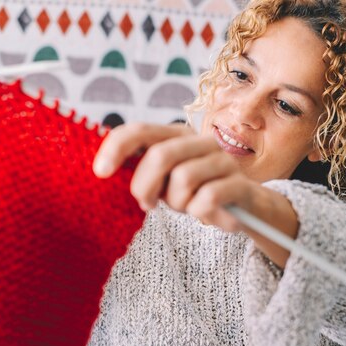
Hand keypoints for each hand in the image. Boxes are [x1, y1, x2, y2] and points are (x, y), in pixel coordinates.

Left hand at [93, 122, 258, 232]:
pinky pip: (206, 199)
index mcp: (177, 135)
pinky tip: (206, 214)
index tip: (99, 172)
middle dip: (145, 186)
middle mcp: (200, 142)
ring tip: (187, 206)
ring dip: (178, 203)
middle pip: (160, 156)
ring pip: (183, 179)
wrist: (246, 208)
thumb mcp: (165, 180)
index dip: (116, 147)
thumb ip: (143, 171)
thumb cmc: (197, 192)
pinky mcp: (239, 183)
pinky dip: (199, 213)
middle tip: (148, 204)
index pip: (140, 130)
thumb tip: (104, 169)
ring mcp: (222, 160)